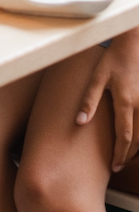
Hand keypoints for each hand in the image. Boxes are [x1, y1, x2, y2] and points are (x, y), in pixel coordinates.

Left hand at [77, 27, 138, 171]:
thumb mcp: (97, 77)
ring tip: (125, 157)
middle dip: (128, 155)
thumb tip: (79, 122)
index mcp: (125, 101)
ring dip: (137, 149)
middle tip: (117, 166)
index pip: (124, 136)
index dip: (119, 153)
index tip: (113, 166)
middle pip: (138, 139)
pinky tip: (136, 141)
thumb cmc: (113, 59)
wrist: (134, 45)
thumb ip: (89, 100)